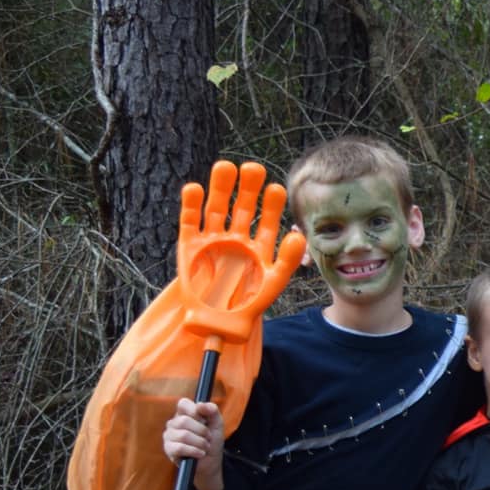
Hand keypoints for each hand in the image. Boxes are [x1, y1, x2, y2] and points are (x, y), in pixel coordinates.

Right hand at [162, 398, 223, 471]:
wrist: (210, 462)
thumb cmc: (211, 441)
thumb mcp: (217, 424)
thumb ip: (212, 411)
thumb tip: (201, 405)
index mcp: (184, 414)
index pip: (183, 403)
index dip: (195, 411)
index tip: (204, 420)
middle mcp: (173, 423)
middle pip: (184, 421)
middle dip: (202, 431)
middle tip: (208, 438)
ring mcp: (169, 436)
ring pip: (183, 435)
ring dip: (200, 442)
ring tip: (205, 447)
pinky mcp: (168, 449)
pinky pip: (179, 448)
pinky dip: (194, 451)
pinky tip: (200, 454)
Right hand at [177, 160, 306, 344]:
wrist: (219, 322)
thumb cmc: (249, 303)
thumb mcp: (274, 281)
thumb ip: (288, 259)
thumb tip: (299, 234)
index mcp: (258, 246)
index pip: (266, 220)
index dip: (271, 204)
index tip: (276, 188)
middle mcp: (236, 239)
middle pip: (241, 207)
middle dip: (247, 188)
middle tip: (253, 168)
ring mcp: (212, 240)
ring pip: (217, 208)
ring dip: (220, 189)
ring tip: (225, 167)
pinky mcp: (189, 245)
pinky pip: (190, 221)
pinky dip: (190, 205)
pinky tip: (194, 188)